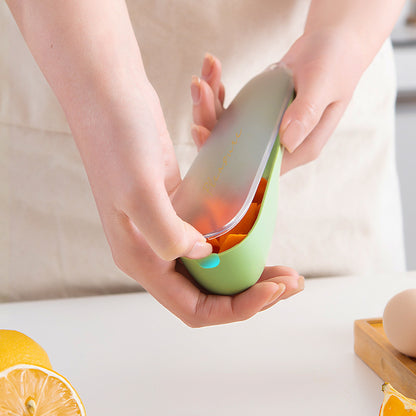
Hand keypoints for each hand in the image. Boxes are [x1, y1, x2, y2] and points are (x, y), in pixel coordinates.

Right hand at [80, 80, 302, 326]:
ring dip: (250, 271)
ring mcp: (167, 228)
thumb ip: (167, 235)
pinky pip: (213, 237)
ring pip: (215, 268)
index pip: (195, 308)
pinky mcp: (179, 205)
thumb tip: (203, 256)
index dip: (237, 308)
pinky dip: (239, 244)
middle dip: (252, 294)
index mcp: (142, 259)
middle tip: (292, 282)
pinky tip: (261, 235)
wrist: (110, 97)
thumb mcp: (138, 190)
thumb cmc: (118, 139)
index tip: (273, 290)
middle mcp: (153, 251)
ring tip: (286, 270)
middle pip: (210, 293)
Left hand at [191, 32, 366, 174]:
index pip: (259, 167)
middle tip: (200, 92)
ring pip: (227, 131)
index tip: (203, 133)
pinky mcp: (255, 115)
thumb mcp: (323, 84)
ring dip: (209, 106)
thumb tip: (288, 141)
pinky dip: (217, 96)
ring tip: (202, 77)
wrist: (330, 45)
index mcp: (299, 148)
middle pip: (235, 150)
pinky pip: (229, 113)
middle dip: (210, 124)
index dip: (227, 158)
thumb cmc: (334, 63)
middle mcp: (279, 145)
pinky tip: (213, 77)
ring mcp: (264, 130)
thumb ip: (307, 113)